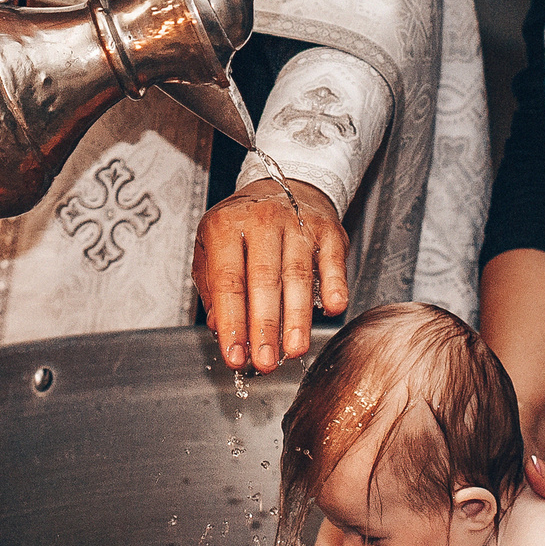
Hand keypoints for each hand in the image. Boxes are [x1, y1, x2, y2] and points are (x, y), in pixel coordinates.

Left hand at [194, 177, 347, 371]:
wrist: (283, 184)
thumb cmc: (244, 223)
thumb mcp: (211, 245)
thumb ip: (211, 287)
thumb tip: (220, 327)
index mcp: (226, 226)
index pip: (228, 281)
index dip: (232, 322)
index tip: (235, 355)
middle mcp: (262, 221)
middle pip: (264, 280)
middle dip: (264, 326)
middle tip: (264, 361)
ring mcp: (297, 223)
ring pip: (297, 275)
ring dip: (297, 317)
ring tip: (293, 349)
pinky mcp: (328, 230)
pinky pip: (332, 261)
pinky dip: (334, 286)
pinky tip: (332, 309)